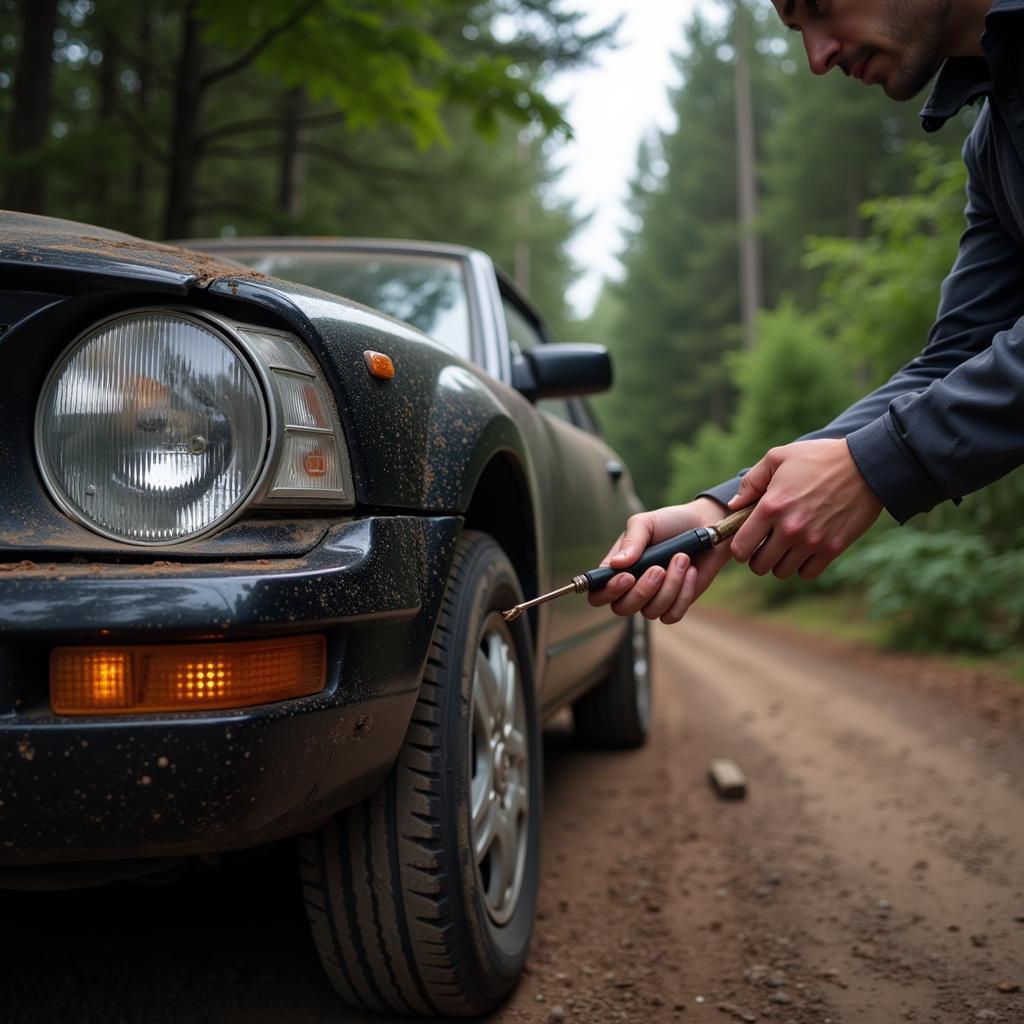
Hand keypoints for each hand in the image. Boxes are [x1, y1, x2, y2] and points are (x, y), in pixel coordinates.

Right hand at [588, 496, 730, 623]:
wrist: (705, 526)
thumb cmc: (670, 522)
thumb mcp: (646, 523)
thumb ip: (631, 541)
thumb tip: (616, 564)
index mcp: (617, 568)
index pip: (598, 593)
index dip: (608, 591)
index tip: (627, 577)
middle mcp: (632, 587)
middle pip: (622, 608)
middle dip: (642, 591)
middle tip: (658, 568)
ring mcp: (654, 597)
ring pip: (650, 612)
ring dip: (669, 586)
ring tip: (682, 558)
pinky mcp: (676, 603)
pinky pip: (672, 614)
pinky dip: (684, 593)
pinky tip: (691, 571)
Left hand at [728, 438, 882, 578]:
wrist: (866, 465)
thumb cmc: (818, 458)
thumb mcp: (778, 457)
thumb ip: (751, 482)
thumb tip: (734, 505)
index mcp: (771, 506)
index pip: (741, 547)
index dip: (739, 548)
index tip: (746, 542)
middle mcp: (789, 528)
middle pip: (759, 566)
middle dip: (758, 558)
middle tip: (766, 545)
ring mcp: (812, 541)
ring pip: (782, 572)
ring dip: (780, 563)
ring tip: (786, 547)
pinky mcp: (833, 548)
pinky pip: (808, 573)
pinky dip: (803, 567)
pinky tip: (805, 551)